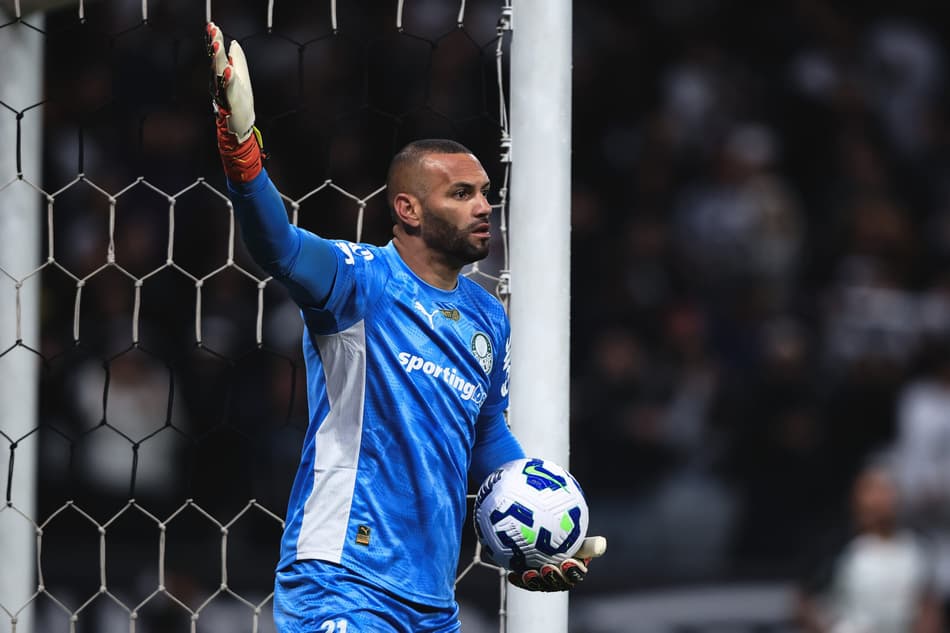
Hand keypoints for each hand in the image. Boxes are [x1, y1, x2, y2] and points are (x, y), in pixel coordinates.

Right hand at [206, 21, 255, 141]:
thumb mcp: (240, 78)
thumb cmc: (239, 102)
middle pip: (217, 59)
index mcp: (222, 74)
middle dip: (215, 44)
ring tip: (218, 43)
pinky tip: (228, 69)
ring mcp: (224, 91)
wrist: (240, 126)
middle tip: (213, 29)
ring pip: (219, 72)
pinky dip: (228, 79)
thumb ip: (237, 60)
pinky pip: (228, 89)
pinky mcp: (231, 102)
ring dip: (219, 57)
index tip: (212, 25)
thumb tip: (234, 43)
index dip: (214, 39)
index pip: (217, 54)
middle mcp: (220, 81)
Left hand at [507, 536, 605, 591]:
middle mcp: (560, 576)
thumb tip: (602, 543)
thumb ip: (586, 542)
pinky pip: (524, 582)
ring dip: (534, 581)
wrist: (539, 529)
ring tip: (527, 572)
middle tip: (546, 567)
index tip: (567, 561)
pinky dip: (519, 580)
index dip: (572, 571)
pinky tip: (512, 574)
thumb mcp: (574, 534)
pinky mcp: (528, 578)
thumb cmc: (562, 530)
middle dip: (553, 578)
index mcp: (574, 567)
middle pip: (558, 583)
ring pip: (540, 584)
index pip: (576, 574)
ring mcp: (544, 579)